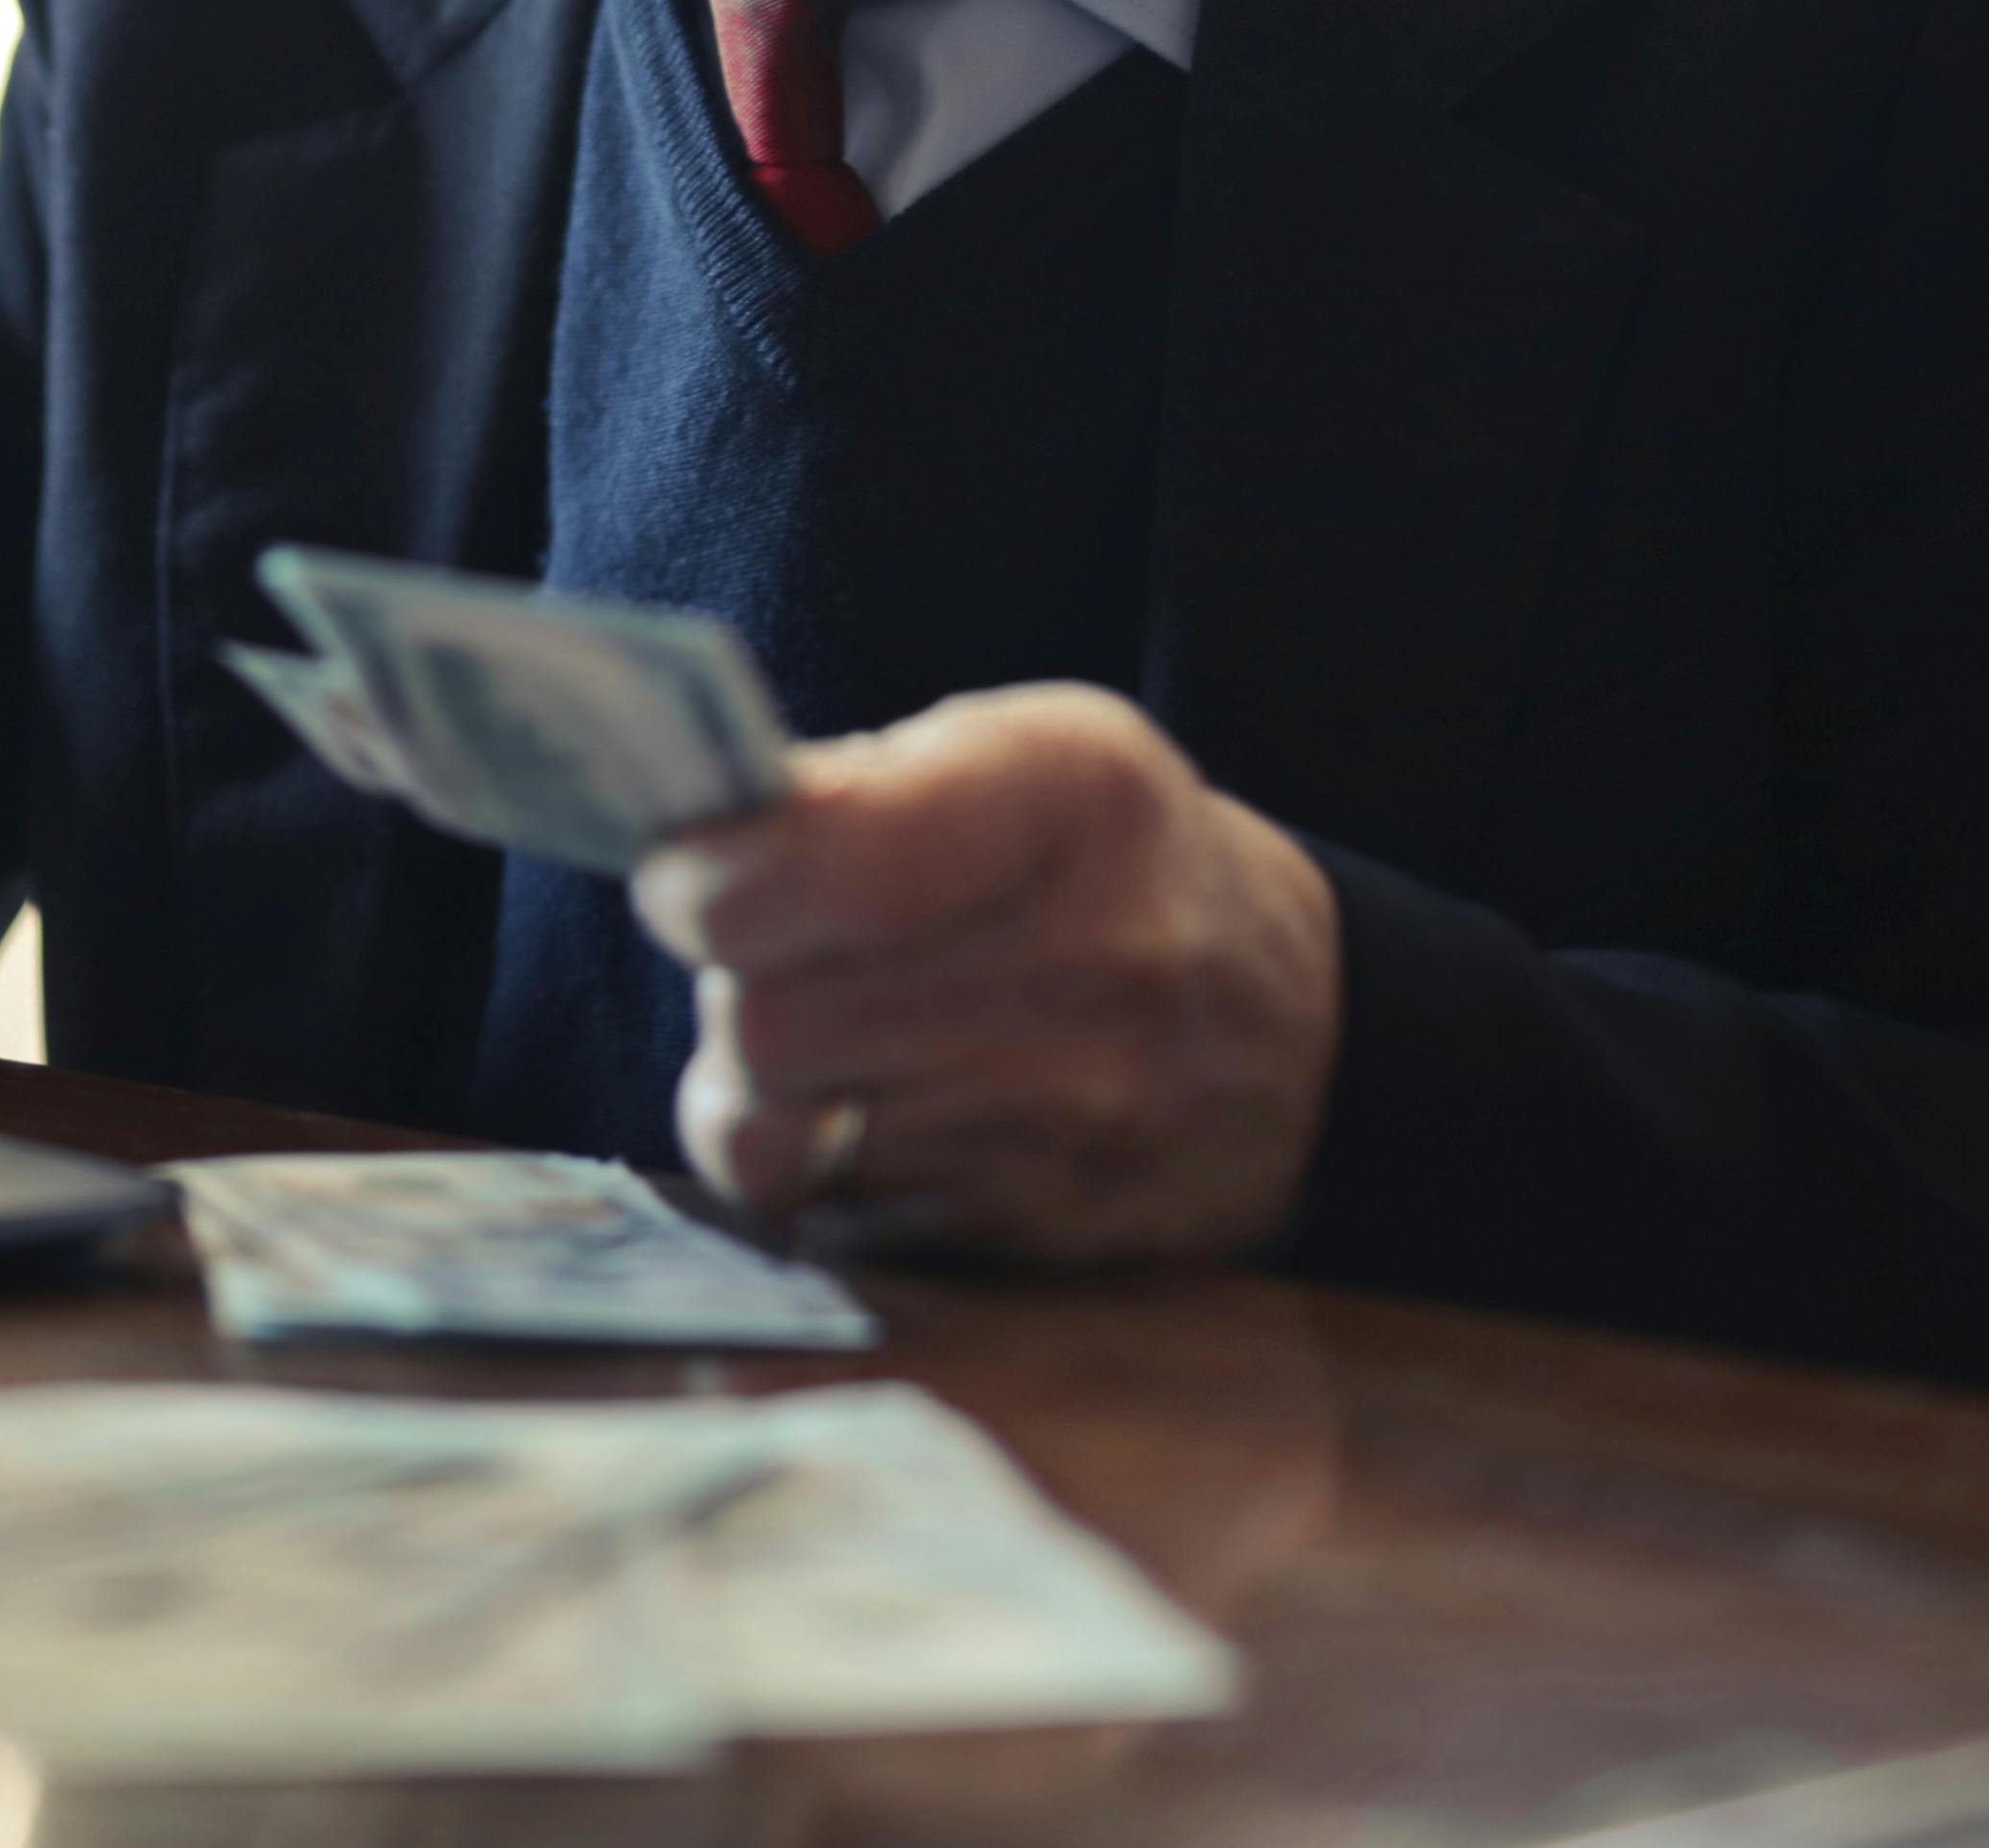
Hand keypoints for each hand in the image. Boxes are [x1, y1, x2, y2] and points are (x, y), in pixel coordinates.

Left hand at [627, 681, 1336, 1263]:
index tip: (687, 876)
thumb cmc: (1110, 864)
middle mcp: (1095, 961)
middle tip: (766, 955)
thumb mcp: (1030, 753)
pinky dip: (821, 1160)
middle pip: (774, 1019)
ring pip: (785, 1131)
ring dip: (764, 1084)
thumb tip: (697, 851)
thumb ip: (858, 781)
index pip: (832, 863)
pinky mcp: (1051, 1235)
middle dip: (729, 987)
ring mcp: (1082, 1119)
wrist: (1301, 1032)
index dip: (712, 880)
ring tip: (830, 1030)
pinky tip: (880, 1105)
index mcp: (1075, 795)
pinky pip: (838, 1209)